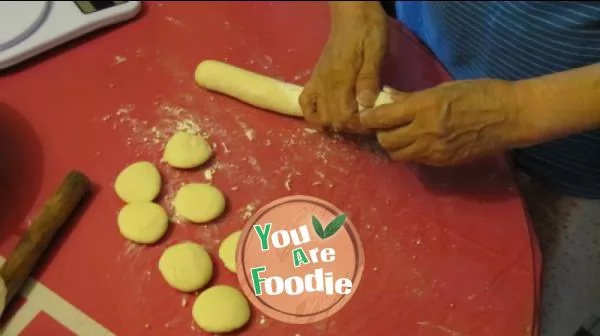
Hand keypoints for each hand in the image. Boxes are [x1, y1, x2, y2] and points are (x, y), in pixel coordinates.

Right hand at [299, 2, 387, 133]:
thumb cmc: (367, 29)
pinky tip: (327, 118)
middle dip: (350, 127)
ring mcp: (317, 82)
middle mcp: (325, 83)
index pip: (344, 116)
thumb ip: (370, 77)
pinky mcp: (314, 79)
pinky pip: (305, 103)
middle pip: (332, 119)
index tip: (373, 122)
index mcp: (341, 77)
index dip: (358, 125)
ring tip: (350, 120)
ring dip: (334, 123)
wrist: (351, 13)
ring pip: (318, 116)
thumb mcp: (375, 49)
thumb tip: (365, 103)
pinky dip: (313, 115)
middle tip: (366, 122)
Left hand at [359, 79, 538, 165]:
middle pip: (385, 140)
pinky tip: (419, 141)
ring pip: (398, 154)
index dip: (368, 118)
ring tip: (402, 134)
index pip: (382, 118)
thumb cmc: (479, 93)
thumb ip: (411, 98)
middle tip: (387, 124)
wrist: (511, 117)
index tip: (365, 115)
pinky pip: (416, 160)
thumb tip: (386, 98)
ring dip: (394, 145)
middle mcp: (425, 132)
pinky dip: (411, 152)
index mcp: (424, 107)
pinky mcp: (443, 162)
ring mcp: (434, 150)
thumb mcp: (442, 88)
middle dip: (381, 133)